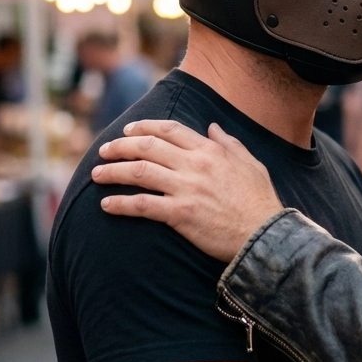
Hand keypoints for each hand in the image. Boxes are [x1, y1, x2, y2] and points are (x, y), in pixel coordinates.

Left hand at [92, 119, 281, 260]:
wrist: (265, 234)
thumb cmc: (260, 200)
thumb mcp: (251, 163)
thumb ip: (230, 143)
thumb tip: (213, 127)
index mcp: (211, 151)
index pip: (169, 130)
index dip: (144, 127)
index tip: (127, 131)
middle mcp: (196, 165)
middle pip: (147, 147)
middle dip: (120, 146)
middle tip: (104, 151)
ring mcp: (187, 189)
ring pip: (139, 172)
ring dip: (112, 172)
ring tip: (96, 175)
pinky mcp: (181, 214)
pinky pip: (143, 205)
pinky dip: (121, 204)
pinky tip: (107, 205)